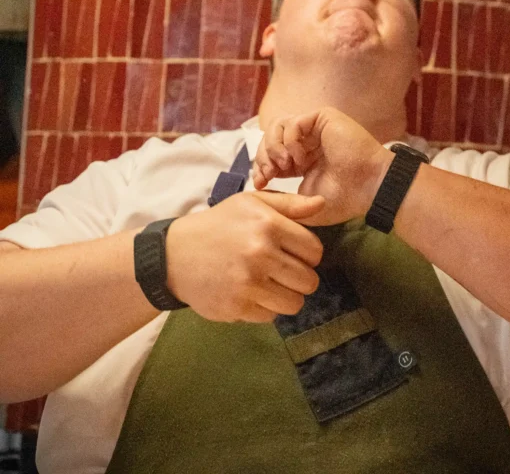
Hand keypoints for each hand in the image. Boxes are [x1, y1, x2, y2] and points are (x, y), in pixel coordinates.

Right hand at [165, 191, 324, 321]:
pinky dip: (264, 308)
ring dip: (285, 296)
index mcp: (268, 225)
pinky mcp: (237, 308)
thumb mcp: (252, 202)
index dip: (308, 254)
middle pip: (309, 281)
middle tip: (282, 271)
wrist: (176, 253)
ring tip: (269, 284)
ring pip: (294, 304)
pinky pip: (271, 316)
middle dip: (300, 278)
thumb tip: (323, 203)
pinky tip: (249, 292)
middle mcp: (261, 254)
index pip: (315, 251)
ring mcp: (249, 284)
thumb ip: (290, 204)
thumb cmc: (220, 224)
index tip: (294, 253)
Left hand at [252, 107, 391, 224]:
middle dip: (264, 156)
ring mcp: (315, 128)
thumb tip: (259, 188)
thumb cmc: (343, 199)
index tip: (260, 183)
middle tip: (268, 174)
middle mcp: (307, 141)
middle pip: (271, 137)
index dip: (261, 166)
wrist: (369, 188)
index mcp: (303, 159)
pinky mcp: (323, 117)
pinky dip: (290, 140)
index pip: (271, 153)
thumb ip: (282, 195)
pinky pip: (293, 121)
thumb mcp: (304, 202)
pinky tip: (299, 158)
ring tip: (284, 165)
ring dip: (274, 146)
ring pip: (278, 125)